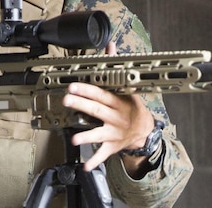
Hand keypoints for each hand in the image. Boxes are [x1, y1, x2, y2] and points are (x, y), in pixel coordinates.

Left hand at [62, 41, 155, 173]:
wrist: (145, 131)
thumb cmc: (132, 106)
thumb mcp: (128, 86)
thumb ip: (115, 66)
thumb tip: (110, 45)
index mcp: (119, 101)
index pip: (102, 93)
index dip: (88, 89)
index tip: (74, 85)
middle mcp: (116, 117)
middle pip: (97, 110)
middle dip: (81, 104)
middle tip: (67, 100)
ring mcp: (114, 133)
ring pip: (99, 133)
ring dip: (87, 136)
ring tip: (75, 138)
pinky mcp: (112, 146)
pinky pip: (103, 154)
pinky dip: (95, 160)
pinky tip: (86, 166)